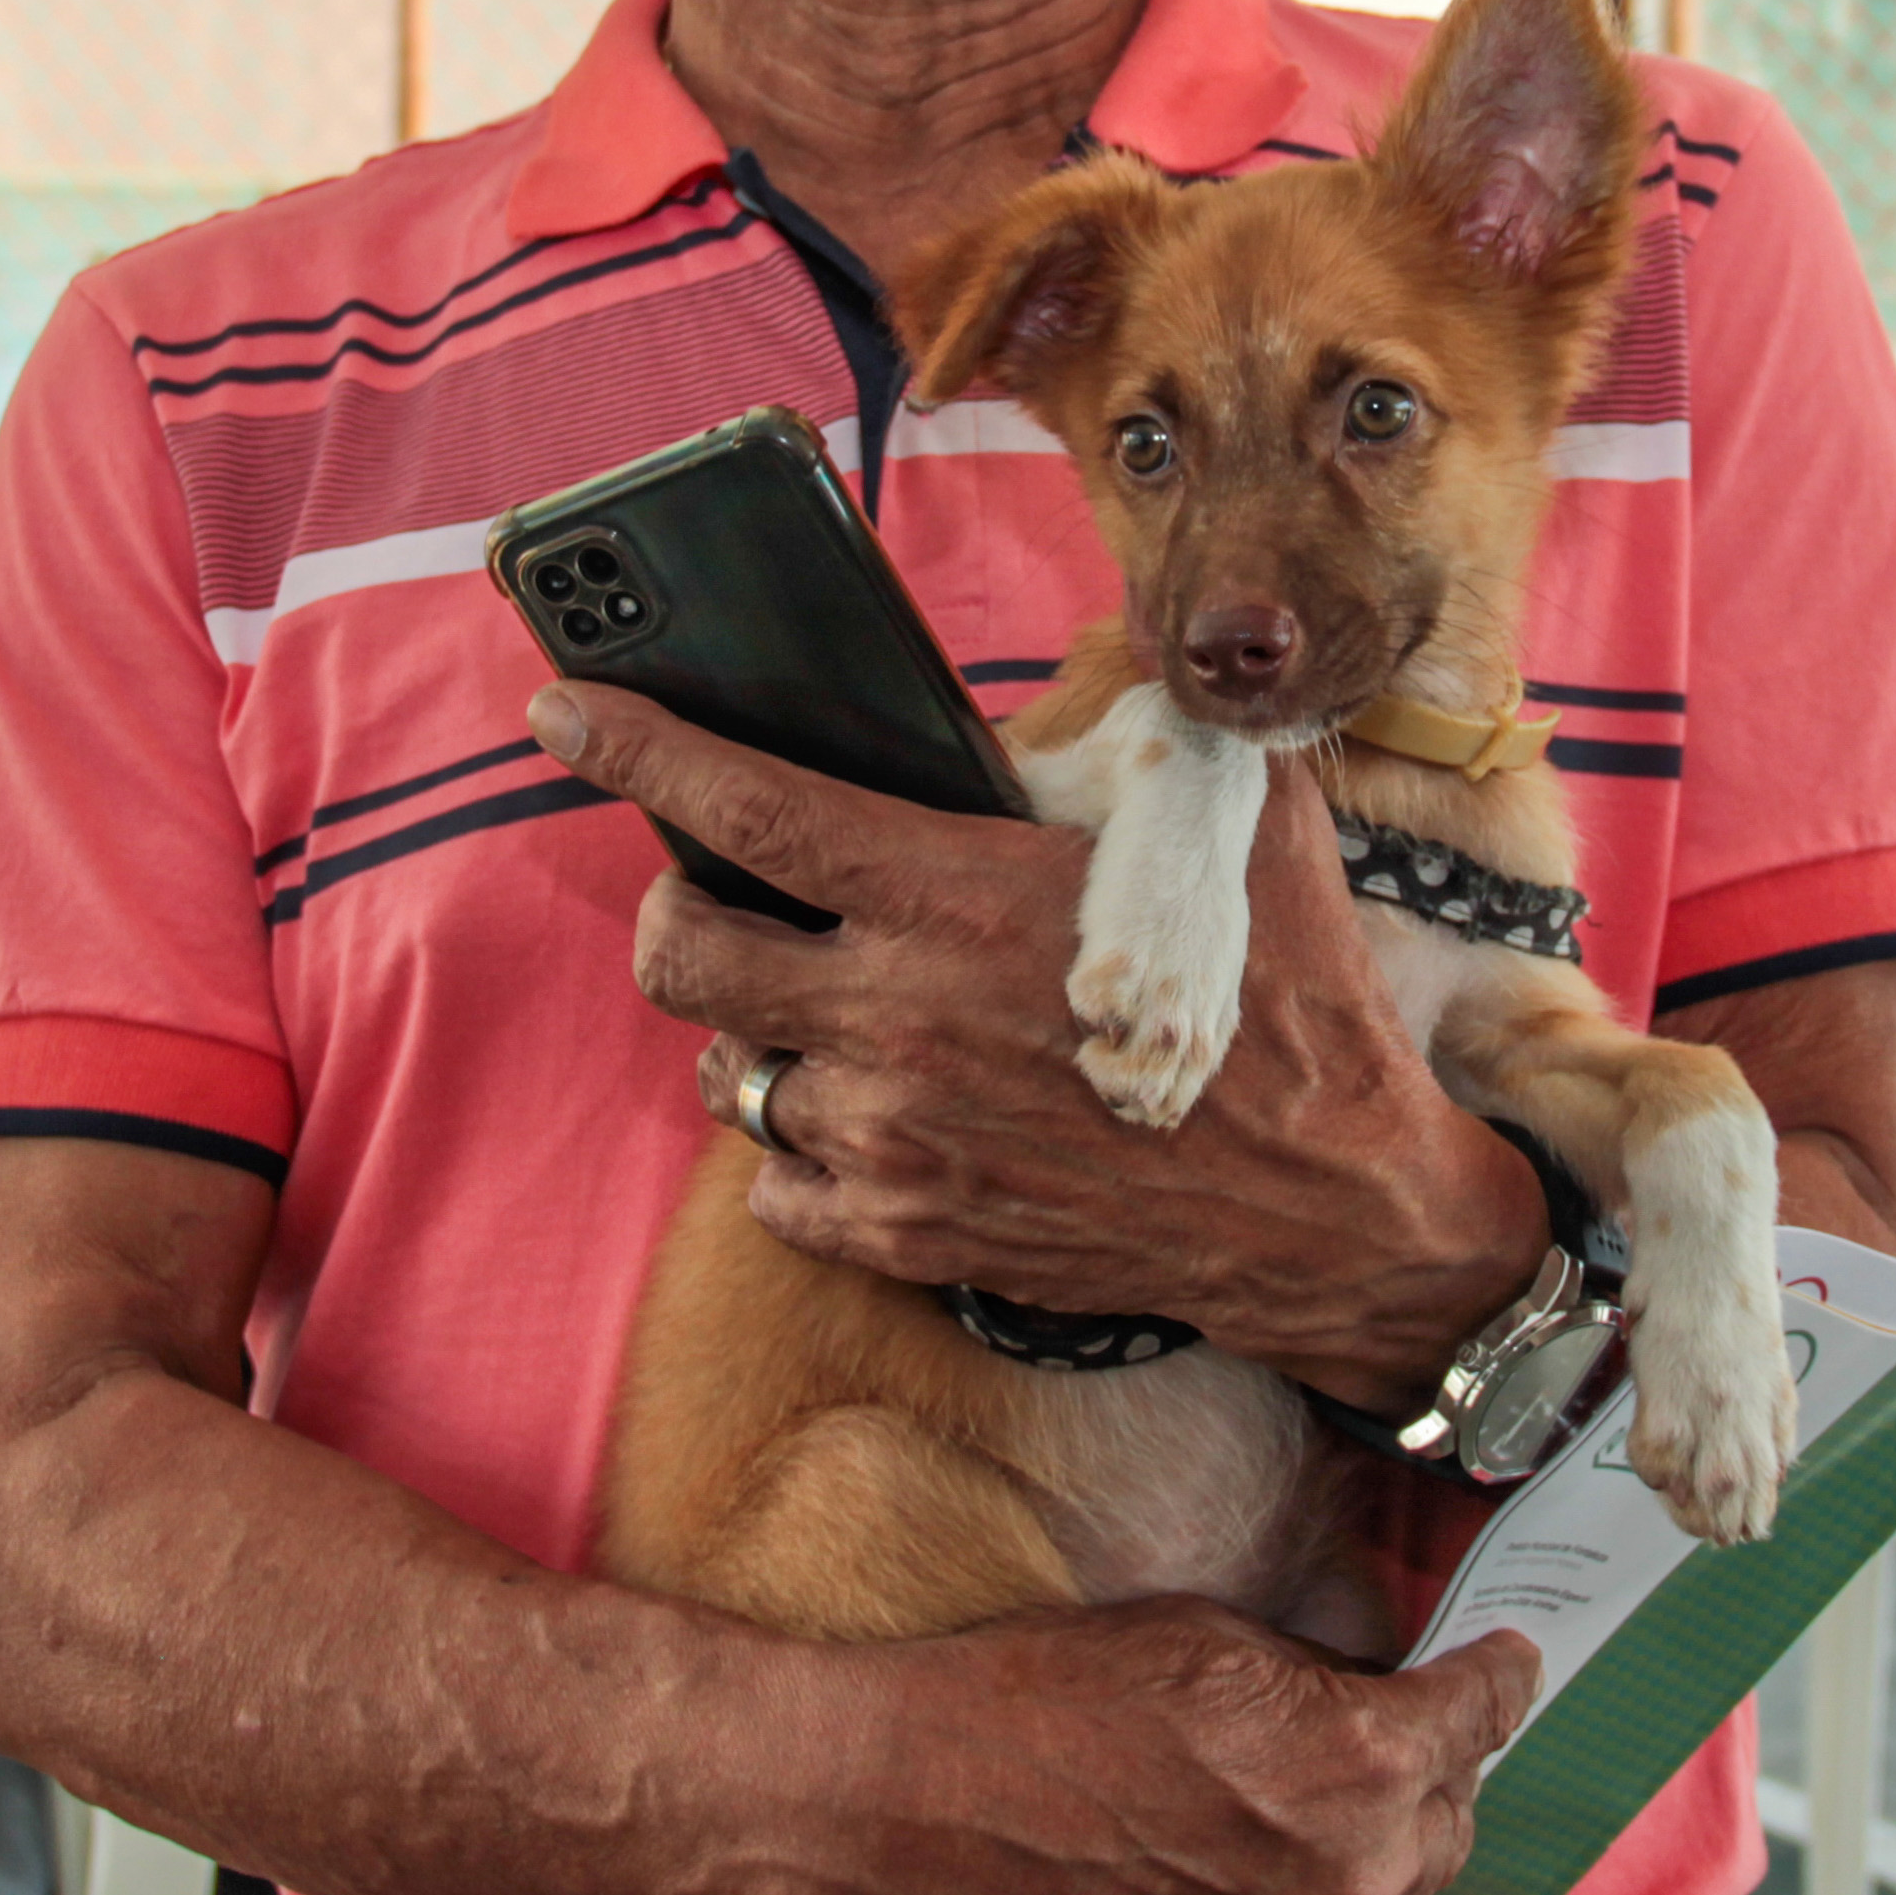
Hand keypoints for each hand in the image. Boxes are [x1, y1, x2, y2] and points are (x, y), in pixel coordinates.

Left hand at [529, 682, 1543, 1402]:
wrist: (1331, 1211)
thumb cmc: (1285, 1005)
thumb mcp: (1224, 828)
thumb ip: (1131, 737)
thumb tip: (1095, 658)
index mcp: (955, 894)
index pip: (742, 803)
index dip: (633, 742)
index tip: (564, 708)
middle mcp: (896, 1016)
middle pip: (677, 951)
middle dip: (673, 908)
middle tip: (714, 897)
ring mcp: (893, 1137)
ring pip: (726, 1074)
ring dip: (754, 1037)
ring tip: (820, 1015)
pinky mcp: (910, 1236)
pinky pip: (778, 1190)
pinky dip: (801, 1155)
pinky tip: (865, 1121)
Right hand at [756, 1603, 1540, 1894]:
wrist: (887, 1812)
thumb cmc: (1029, 1698)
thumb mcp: (1198, 1638)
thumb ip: (1313, 1679)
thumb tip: (1364, 1693)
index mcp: (1357, 1769)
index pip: (1483, 1719)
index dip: (1495, 1684)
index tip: (1500, 1671)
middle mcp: (1340, 1893)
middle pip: (1447, 1841)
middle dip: (1427, 1787)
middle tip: (1381, 1752)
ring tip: (1334, 1873)